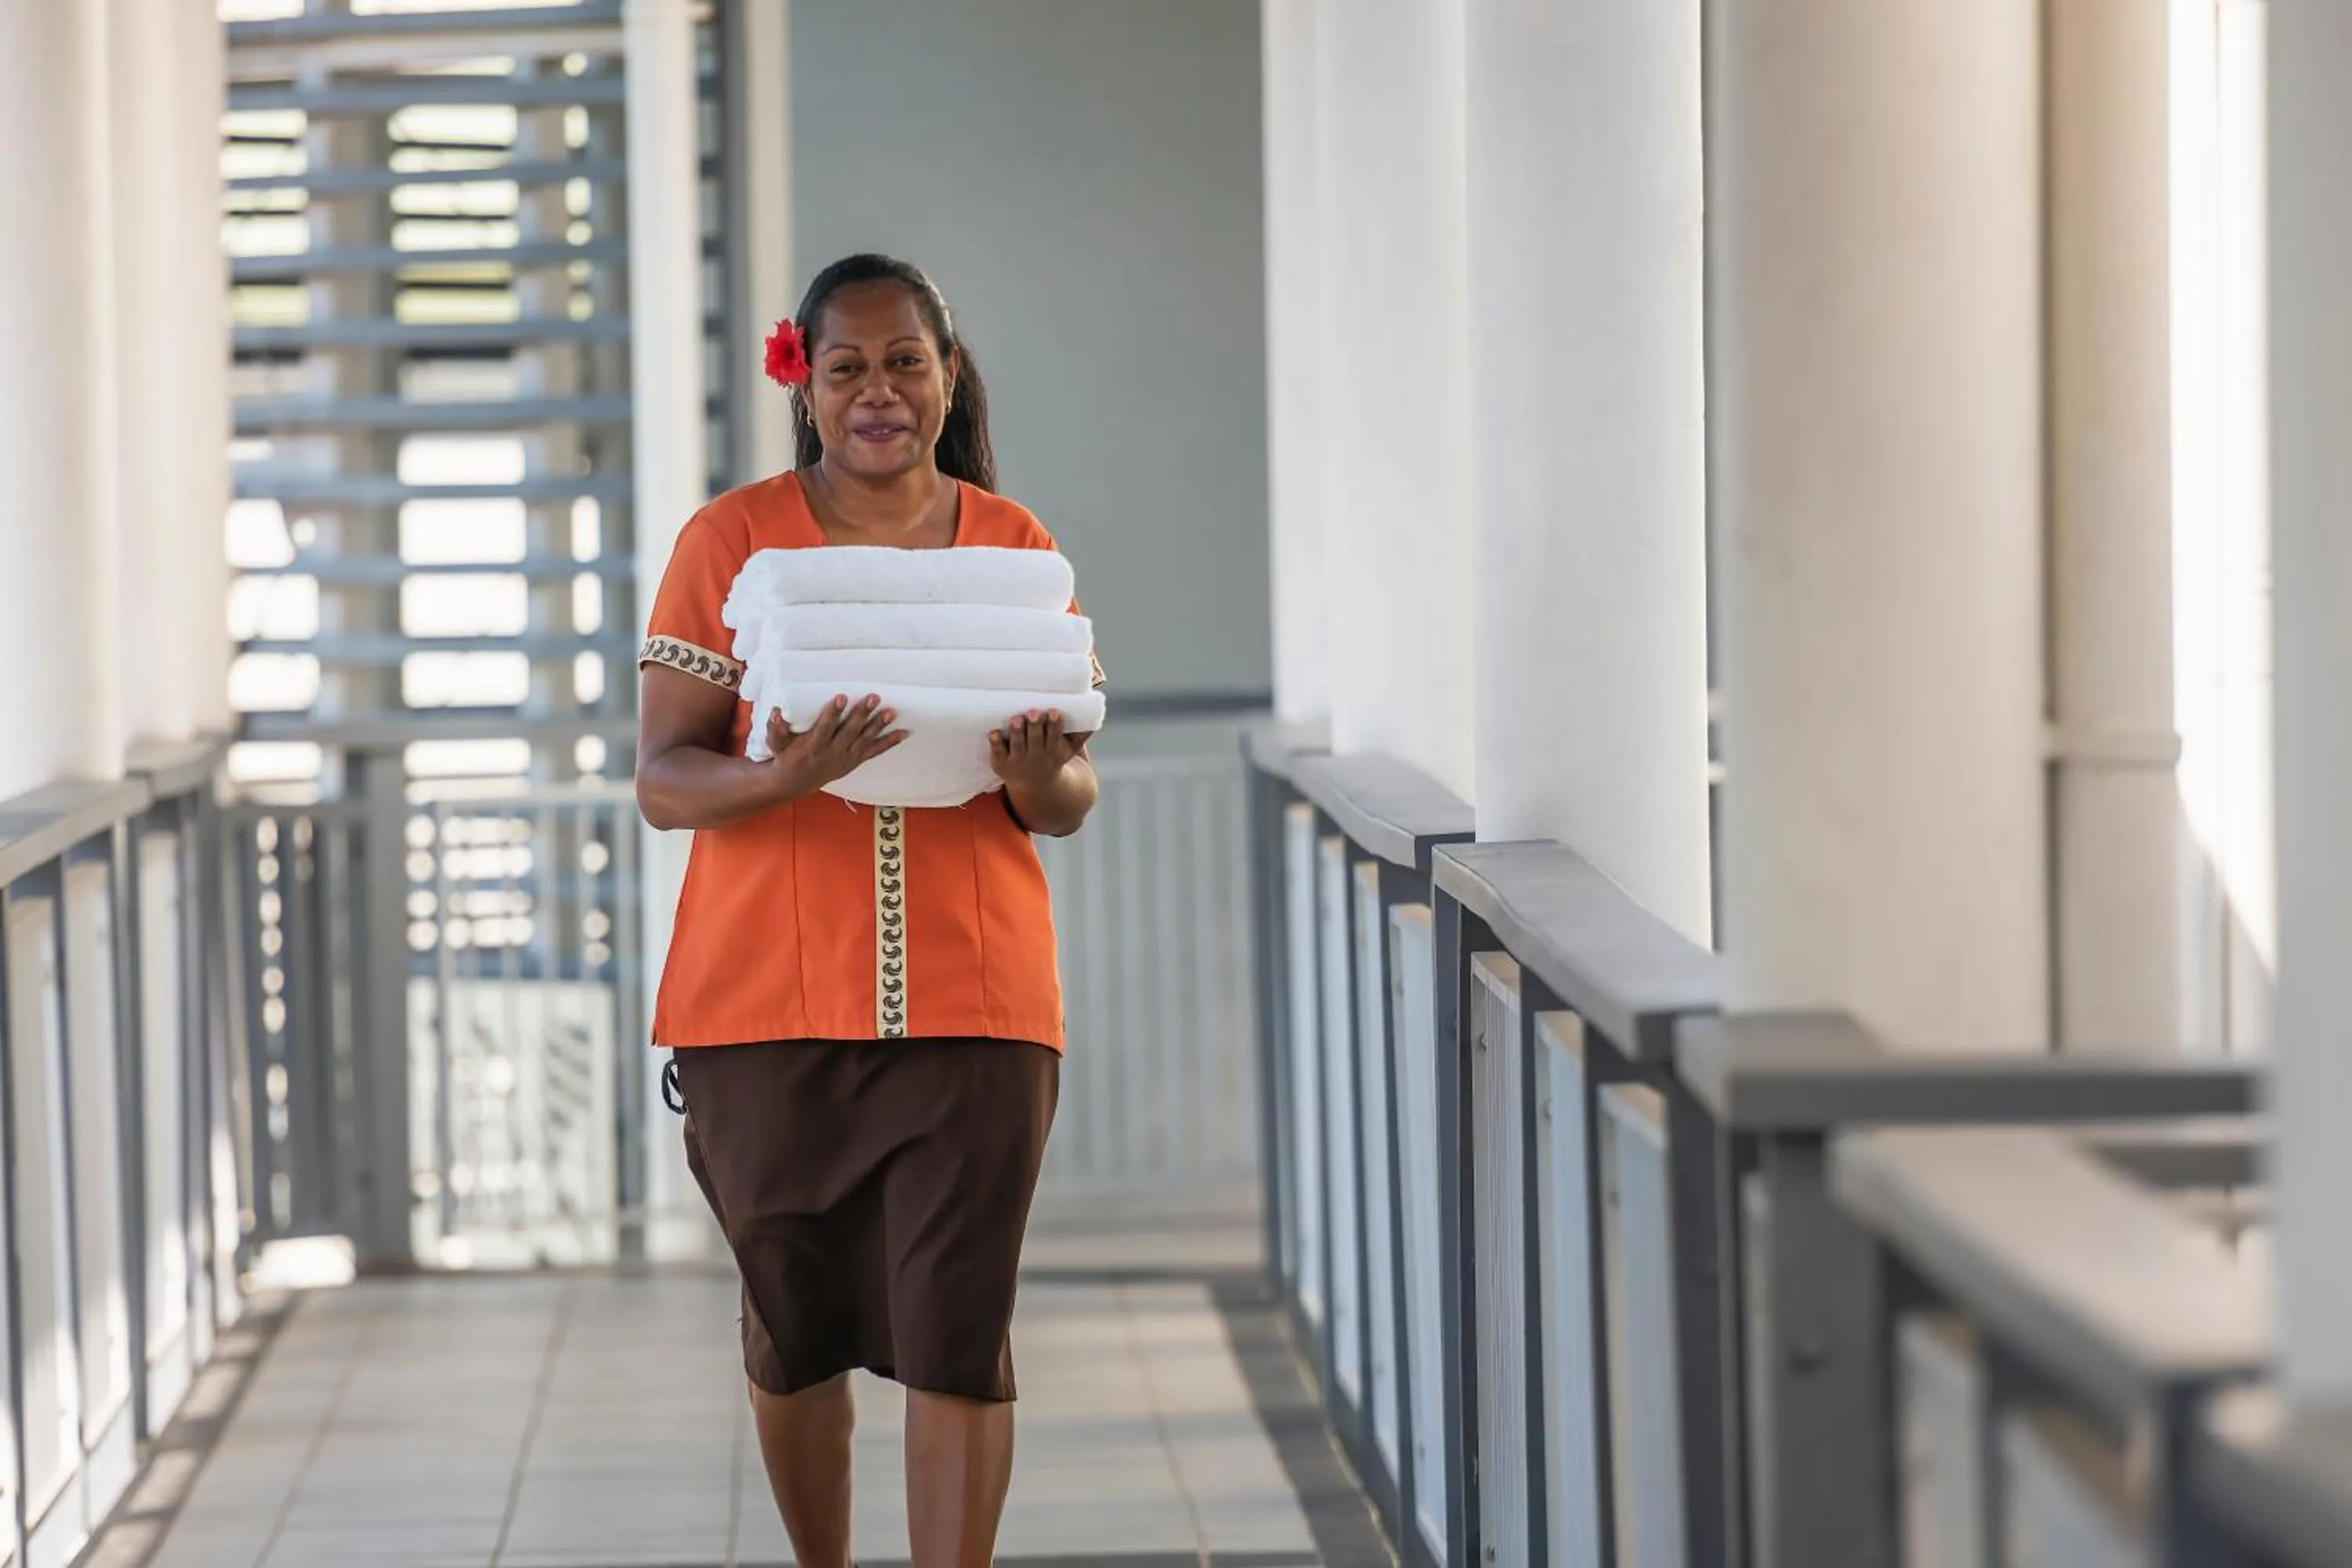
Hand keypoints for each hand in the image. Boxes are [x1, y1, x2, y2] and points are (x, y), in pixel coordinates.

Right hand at [767, 696, 904, 797]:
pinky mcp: (855, 760)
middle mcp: (833, 753)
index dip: (832, 714)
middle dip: (862, 714)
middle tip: (873, 697)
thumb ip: (775, 729)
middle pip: (850, 732)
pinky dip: (890, 743)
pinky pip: (875, 751)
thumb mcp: (776, 744)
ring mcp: (846, 758)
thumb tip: (776, 712)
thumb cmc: (785, 756)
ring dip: (879, 726)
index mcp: (813, 746)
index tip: (841, 697)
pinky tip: (904, 733)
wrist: (797, 781)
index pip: (825, 728)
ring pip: (865, 741)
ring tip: (891, 712)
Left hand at [989, 709, 1085, 789]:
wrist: (1036, 785)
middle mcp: (1036, 759)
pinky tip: (993, 732)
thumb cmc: (1053, 757)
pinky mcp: (1002, 764)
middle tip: (1033, 712)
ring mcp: (1018, 762)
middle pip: (1036, 741)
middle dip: (1035, 726)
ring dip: (1016, 732)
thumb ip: (1080, 735)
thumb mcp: (1070, 750)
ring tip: (1016, 719)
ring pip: (1018, 746)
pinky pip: (998, 754)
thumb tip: (1096, 713)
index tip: (1054, 712)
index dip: (1054, 725)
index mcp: (1054, 753)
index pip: (1055, 738)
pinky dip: (995, 744)